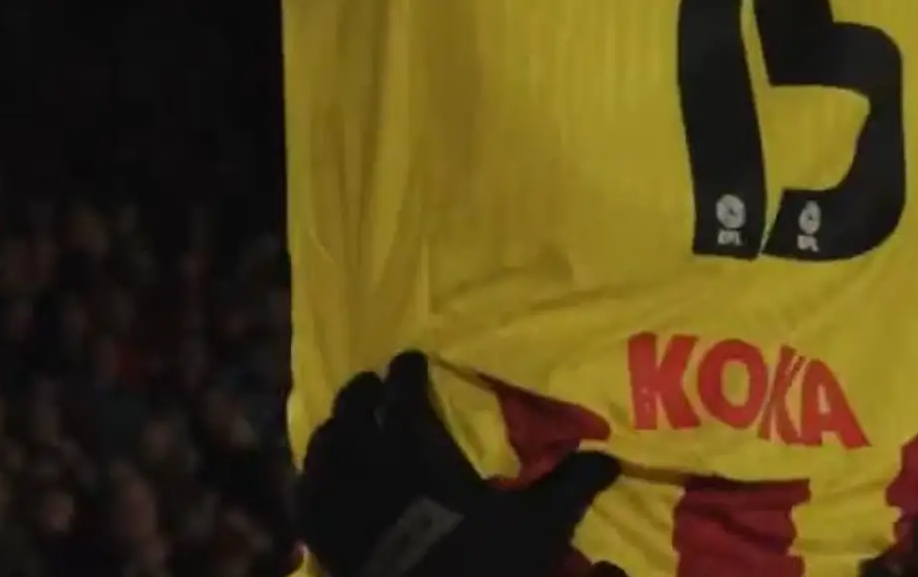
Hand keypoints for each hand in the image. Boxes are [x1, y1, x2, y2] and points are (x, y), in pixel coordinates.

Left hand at [296, 351, 624, 576]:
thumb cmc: (487, 565)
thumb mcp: (539, 526)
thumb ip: (571, 485)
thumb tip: (610, 457)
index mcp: (423, 454)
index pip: (406, 396)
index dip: (407, 374)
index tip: (411, 360)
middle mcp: (375, 469)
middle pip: (354, 413)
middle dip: (361, 392)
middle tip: (370, 382)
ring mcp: (344, 506)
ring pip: (324, 451)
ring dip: (333, 429)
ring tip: (341, 423)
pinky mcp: (328, 543)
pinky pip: (306, 501)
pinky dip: (309, 482)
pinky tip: (314, 481)